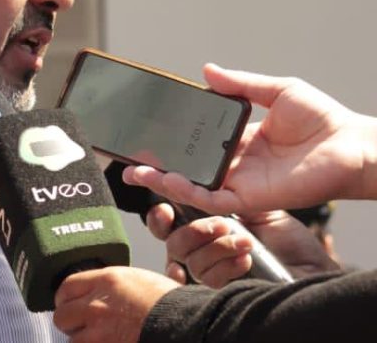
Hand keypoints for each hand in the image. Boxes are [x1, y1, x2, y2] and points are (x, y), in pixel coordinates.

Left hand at [54, 267, 178, 342]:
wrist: (187, 326)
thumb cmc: (173, 305)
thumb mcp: (143, 281)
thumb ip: (120, 285)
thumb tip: (115, 288)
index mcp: (107, 281)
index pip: (67, 287)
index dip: (66, 298)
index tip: (70, 304)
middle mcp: (97, 305)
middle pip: (62, 315)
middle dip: (71, 323)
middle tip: (82, 327)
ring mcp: (99, 332)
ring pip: (73, 340)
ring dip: (83, 341)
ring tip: (98, 340)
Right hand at [123, 63, 376, 213]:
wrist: (352, 145)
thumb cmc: (323, 119)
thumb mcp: (276, 90)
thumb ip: (240, 85)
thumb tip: (206, 69)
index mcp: (237, 140)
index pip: (195, 143)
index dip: (170, 141)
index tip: (145, 132)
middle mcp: (234, 164)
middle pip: (186, 168)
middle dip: (154, 166)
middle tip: (127, 160)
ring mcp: (240, 182)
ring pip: (192, 187)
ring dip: (162, 180)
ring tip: (136, 172)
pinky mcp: (250, 198)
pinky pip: (212, 199)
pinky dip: (189, 192)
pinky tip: (170, 180)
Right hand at [146, 204, 338, 287]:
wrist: (311, 268)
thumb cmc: (286, 239)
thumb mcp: (254, 206)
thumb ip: (222, 194)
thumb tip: (195, 180)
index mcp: (203, 225)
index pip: (168, 224)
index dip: (159, 217)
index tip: (166, 209)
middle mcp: (201, 249)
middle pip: (172, 243)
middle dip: (192, 232)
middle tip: (219, 224)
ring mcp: (210, 270)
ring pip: (190, 260)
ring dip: (217, 248)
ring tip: (246, 241)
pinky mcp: (222, 289)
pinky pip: (207, 279)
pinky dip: (225, 266)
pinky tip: (245, 260)